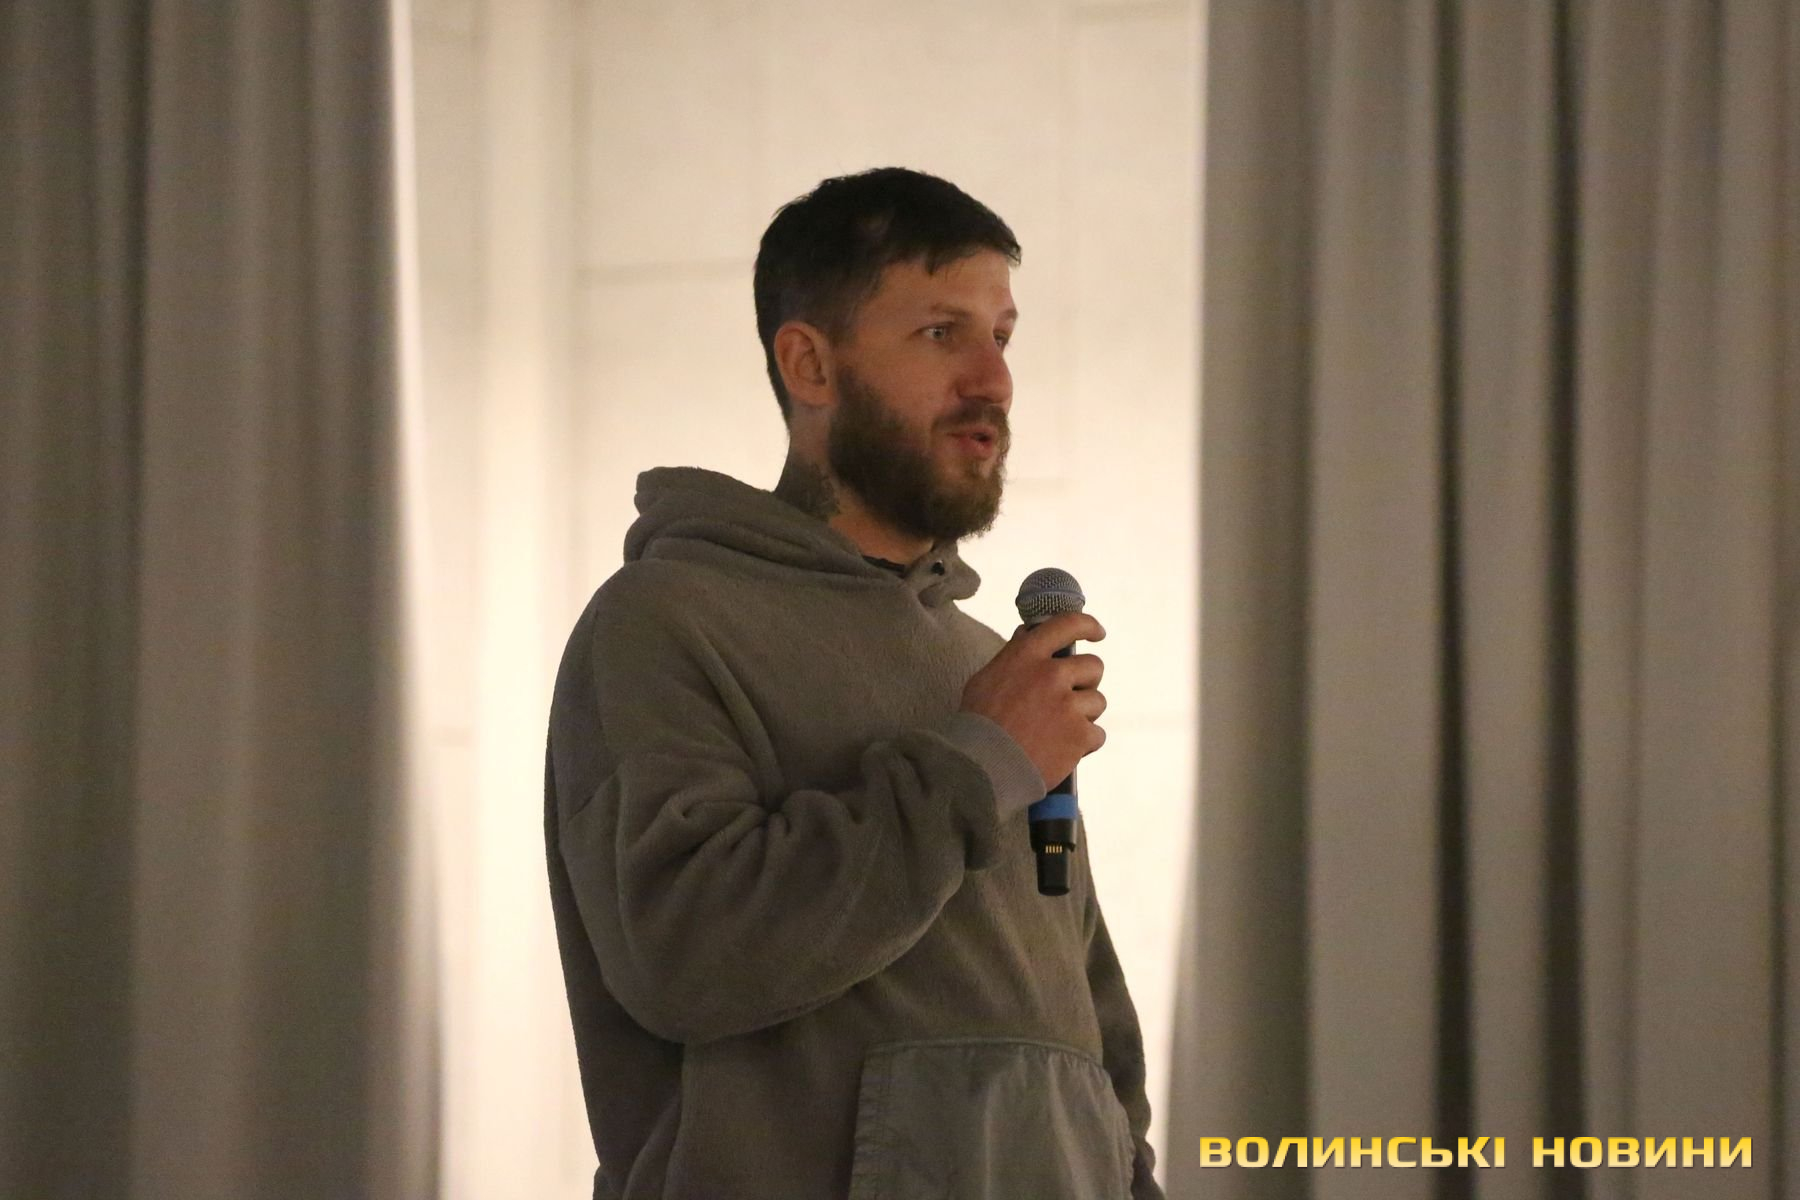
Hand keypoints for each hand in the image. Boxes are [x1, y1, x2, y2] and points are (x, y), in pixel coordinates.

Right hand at [959, 612, 1107, 789]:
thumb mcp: (986, 678)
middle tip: (1071, 698)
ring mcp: (1069, 705)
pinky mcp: (1080, 734)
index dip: (1088, 626)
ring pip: (1098, 702)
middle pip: (1093, 666)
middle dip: (1087, 681)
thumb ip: (1012, 655)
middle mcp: (1052, 674)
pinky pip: (1097, 734)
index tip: (1096, 633)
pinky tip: (1063, 750)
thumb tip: (1028, 635)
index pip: (1068, 624)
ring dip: (1084, 715)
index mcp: (1027, 656)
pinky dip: (1084, 744)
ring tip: (1060, 730)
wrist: (984, 767)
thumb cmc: (979, 724)